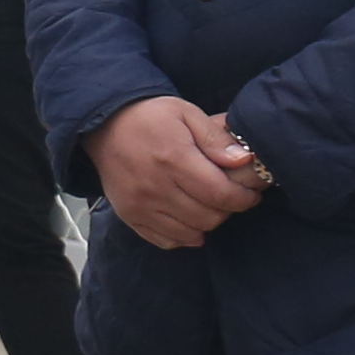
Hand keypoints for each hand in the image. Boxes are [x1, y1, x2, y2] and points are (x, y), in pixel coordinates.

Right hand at [90, 94, 268, 249]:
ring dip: (207, 223)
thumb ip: (215, 138)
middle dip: (228, 210)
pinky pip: (165, 240)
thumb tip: (243, 160)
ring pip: (190, 233)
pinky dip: (183, 236)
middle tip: (231, 197)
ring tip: (209, 206)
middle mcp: (155, 186)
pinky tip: (189, 220)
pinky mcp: (129, 215)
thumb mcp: (187, 113)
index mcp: (173, 158)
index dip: (244, 198)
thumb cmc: (150, 117)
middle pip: (208, 217)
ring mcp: (139, 205)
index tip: (251, 193)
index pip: (220, 194)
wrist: (103, 125)